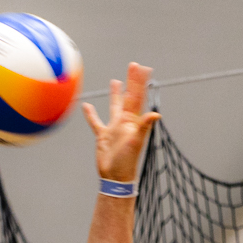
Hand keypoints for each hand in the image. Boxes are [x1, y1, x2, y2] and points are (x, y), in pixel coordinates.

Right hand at [83, 62, 162, 182]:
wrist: (115, 177)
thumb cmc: (127, 161)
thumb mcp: (136, 141)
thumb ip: (144, 126)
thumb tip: (156, 114)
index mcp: (132, 120)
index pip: (136, 97)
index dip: (139, 82)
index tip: (142, 68)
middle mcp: (124, 121)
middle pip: (128, 97)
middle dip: (131, 82)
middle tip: (133, 66)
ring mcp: (113, 128)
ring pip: (114, 106)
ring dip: (115, 94)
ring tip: (115, 81)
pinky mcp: (103, 136)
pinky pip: (96, 122)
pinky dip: (91, 114)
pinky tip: (86, 106)